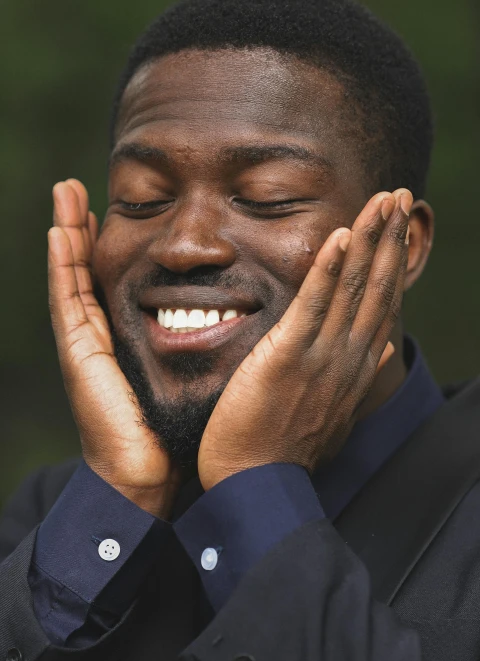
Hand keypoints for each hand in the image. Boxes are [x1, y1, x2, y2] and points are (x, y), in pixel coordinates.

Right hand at [48, 179, 180, 517]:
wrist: (148, 473)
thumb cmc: (175, 426)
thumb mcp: (192, 370)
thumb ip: (201, 340)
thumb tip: (236, 311)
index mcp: (125, 335)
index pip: (113, 277)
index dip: (108, 242)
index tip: (114, 204)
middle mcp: (100, 333)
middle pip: (88, 267)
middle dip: (82, 226)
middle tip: (78, 187)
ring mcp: (84, 341)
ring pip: (73, 274)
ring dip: (68, 232)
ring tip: (66, 191)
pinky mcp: (79, 352)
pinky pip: (69, 297)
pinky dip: (63, 263)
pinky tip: (62, 230)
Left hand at [198, 189, 411, 489]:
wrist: (258, 484)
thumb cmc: (287, 447)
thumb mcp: (335, 410)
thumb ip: (359, 375)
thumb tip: (386, 350)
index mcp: (356, 366)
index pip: (381, 304)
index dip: (392, 264)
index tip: (398, 229)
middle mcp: (348, 356)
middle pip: (376, 288)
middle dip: (390, 240)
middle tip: (399, 198)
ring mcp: (323, 356)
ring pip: (353, 288)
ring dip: (371, 241)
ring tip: (383, 201)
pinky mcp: (290, 357)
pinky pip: (314, 305)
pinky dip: (329, 269)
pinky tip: (342, 235)